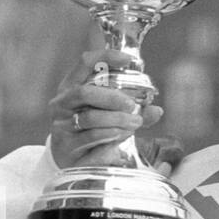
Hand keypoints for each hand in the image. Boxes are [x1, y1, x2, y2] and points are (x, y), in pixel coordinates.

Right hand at [47, 49, 182, 175]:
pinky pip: (92, 138)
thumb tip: (157, 111)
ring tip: (135, 123)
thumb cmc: (92, 130)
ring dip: (117, 119)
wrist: (71, 161)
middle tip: (132, 105)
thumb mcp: (112, 115)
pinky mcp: (67, 147)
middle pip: (84, 92)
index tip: (129, 60)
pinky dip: (111, 135)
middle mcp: (62, 104)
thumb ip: (134, 111)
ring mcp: (61, 126)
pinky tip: (123, 135)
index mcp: (71, 87)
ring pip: (90, 118)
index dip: (106, 57)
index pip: (85, 63)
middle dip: (112, 97)